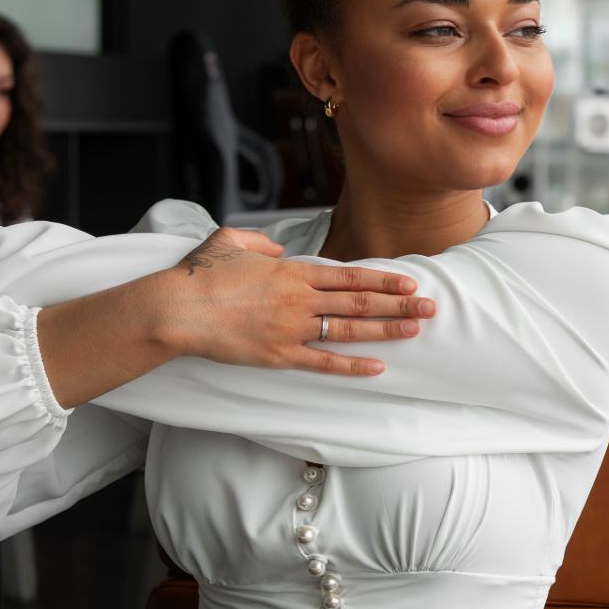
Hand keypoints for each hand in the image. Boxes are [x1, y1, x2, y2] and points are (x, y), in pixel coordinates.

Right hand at [150, 227, 435, 373]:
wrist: (177, 310)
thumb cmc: (198, 275)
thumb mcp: (229, 241)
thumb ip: (258, 241)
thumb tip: (277, 248)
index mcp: (290, 270)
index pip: (348, 274)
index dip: (383, 278)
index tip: (409, 281)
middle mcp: (299, 299)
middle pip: (360, 300)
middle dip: (399, 304)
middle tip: (431, 307)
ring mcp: (291, 329)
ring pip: (350, 329)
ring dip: (386, 330)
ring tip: (415, 330)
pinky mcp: (279, 355)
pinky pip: (324, 362)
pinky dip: (352, 365)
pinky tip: (378, 366)